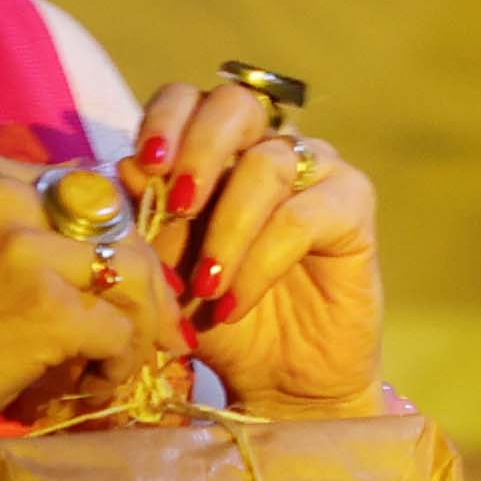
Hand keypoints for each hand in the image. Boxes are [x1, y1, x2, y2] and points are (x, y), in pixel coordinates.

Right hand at [0, 147, 163, 472]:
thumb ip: (29, 231)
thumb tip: (115, 250)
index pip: (89, 188)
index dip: (114, 238)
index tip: (116, 284)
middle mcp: (8, 196)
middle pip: (119, 225)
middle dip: (142, 283)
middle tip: (141, 330)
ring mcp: (29, 251)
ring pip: (133, 275)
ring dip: (138, 326)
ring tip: (112, 363)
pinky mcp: (49, 310)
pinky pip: (121, 331)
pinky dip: (119, 363)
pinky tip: (93, 384)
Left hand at [129, 80, 384, 417]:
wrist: (277, 380)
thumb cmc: (214, 318)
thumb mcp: (165, 271)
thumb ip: (148, 219)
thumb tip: (127, 167)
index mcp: (215, 150)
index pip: (187, 100)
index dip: (164, 119)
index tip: (146, 165)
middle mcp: (266, 146)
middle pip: (234, 104)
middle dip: (199, 151)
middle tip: (179, 208)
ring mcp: (315, 169)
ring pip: (266, 164)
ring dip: (227, 230)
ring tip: (204, 286)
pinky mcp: (353, 203)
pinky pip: (302, 215)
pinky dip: (259, 262)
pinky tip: (233, 303)